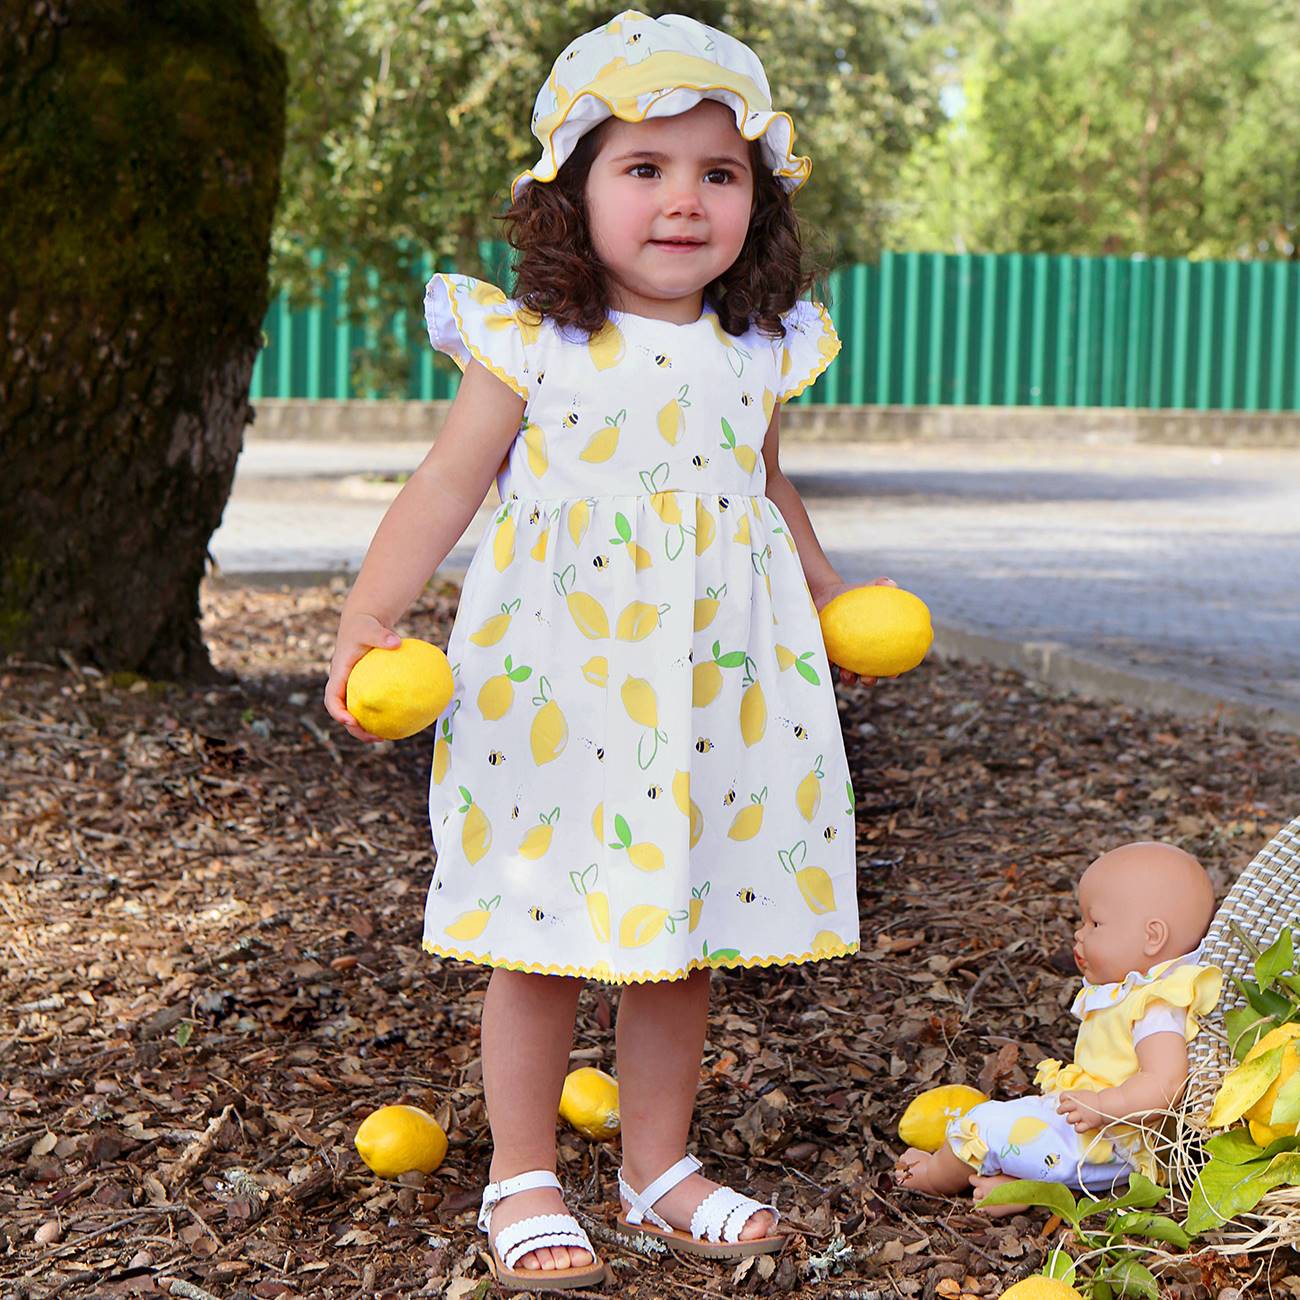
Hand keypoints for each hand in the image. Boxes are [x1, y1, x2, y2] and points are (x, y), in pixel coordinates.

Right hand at [323, 612, 401, 742]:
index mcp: (338, 674)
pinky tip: (398, 721)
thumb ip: (381, 635)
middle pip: (343, 713)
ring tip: (385, 737)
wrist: (364, 623)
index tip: (351, 721)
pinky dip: (379, 715)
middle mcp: (343, 685)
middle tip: (375, 738)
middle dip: (355, 729)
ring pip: (355, 713)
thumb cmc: (364, 626)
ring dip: (366, 728)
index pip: (332, 698)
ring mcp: (352, 688)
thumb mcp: (370, 628)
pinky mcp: (364, 688)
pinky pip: (370, 705)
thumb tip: (397, 642)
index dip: (338, 712)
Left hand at [813, 576, 896, 686]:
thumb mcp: (866, 589)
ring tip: (846, 673)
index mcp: (876, 645)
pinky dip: (827, 666)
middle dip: (869, 680)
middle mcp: (860, 655)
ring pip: (847, 675)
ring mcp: (842, 657)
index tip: (894, 673)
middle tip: (868, 678)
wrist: (826, 596)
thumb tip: (891, 584)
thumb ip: (879, 585)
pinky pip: (825, 664)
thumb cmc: (853, 594)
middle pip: (868, 675)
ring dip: (848, 678)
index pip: (889, 662)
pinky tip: (827, 662)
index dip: (894, 670)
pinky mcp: (824, 655)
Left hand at [1056, 1089, 1112, 1132]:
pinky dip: (1078, 1129)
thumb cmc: (1094, 1100)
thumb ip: (1073, 1097)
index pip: (1062, 1096)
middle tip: (1062, 1111)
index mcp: (1075, 1097)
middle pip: (1062, 1108)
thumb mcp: (1082, 1094)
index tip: (1065, 1101)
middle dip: (1061, 1110)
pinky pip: (1078, 1129)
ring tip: (1074, 1119)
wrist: (1106, 1105)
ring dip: (1070, 1120)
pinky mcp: (1087, 1124)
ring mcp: (1081, 1115)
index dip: (1062, 1099)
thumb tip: (1065, 1101)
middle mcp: (1076, 1106)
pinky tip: (1080, 1126)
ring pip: (1069, 1119)